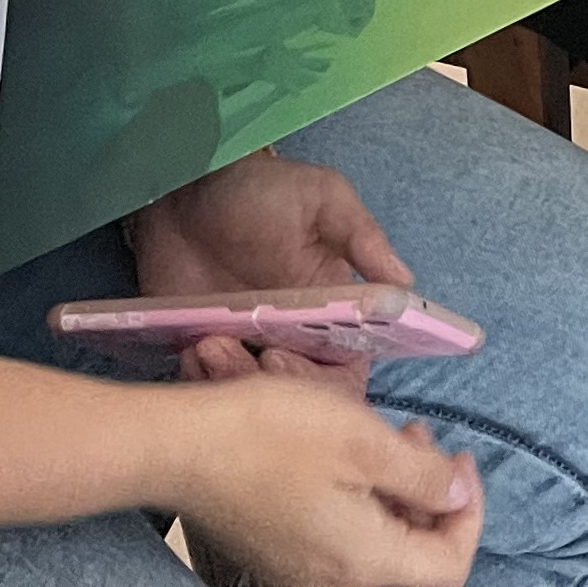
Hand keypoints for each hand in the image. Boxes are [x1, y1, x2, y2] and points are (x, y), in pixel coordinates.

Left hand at [132, 149, 409, 397]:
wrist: (182, 188)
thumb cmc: (260, 190)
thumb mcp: (321, 199)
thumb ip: (362, 237)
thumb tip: (405, 284)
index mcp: (332, 307)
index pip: (347, 365)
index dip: (326, 384)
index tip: (286, 358)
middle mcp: (294, 335)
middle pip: (301, 396)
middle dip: (274, 388)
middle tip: (247, 355)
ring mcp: (248, 345)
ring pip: (253, 398)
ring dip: (232, 382)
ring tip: (208, 345)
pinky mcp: (205, 349)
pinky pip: (210, 387)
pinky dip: (202, 382)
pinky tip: (192, 353)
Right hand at [171, 377, 480, 586]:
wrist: (180, 447)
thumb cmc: (269, 435)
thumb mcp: (364, 440)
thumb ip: (421, 476)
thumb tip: (455, 495)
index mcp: (364, 562)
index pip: (450, 563)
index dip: (469, 512)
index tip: (461, 459)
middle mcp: (335, 581)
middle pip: (416, 563)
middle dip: (434, 501)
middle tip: (424, 439)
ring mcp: (304, 572)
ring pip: (380, 552)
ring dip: (400, 498)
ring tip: (392, 439)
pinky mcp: (282, 555)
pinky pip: (344, 545)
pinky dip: (365, 505)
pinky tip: (354, 460)